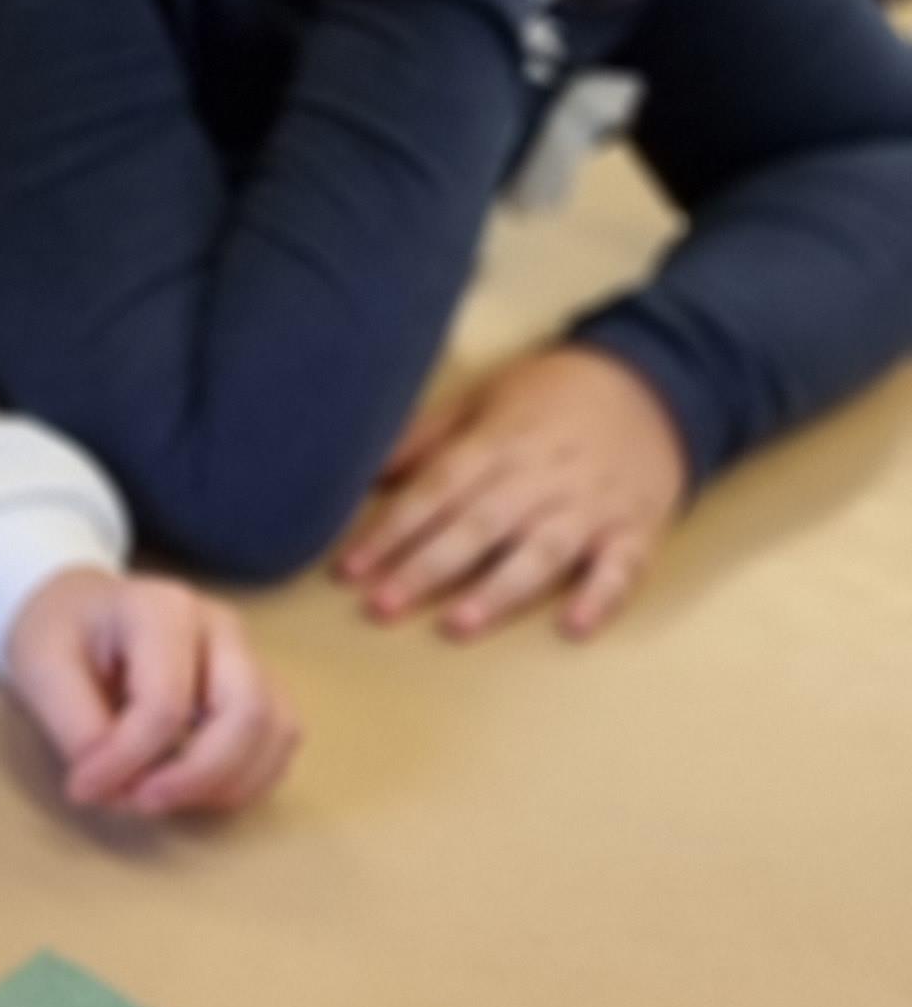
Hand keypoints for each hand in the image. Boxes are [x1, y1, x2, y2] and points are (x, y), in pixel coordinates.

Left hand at [5, 567, 298, 815]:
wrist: (81, 612)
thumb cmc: (61, 636)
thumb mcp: (41, 669)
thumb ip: (74, 727)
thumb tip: (114, 786)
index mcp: (162, 609)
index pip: (166, 704)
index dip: (127, 761)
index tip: (82, 788)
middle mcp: (220, 626)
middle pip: (247, 713)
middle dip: (197, 777)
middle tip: (139, 804)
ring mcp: (248, 654)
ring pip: (276, 729)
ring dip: (228, 783)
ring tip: (164, 800)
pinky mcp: (259, 685)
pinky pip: (280, 739)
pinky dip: (248, 778)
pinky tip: (197, 793)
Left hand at [336, 347, 687, 638]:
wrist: (658, 380)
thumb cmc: (554, 396)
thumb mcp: (485, 396)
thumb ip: (426, 438)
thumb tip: (364, 475)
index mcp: (499, 443)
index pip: (436, 490)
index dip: (391, 531)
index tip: (348, 571)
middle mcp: (541, 478)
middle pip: (478, 526)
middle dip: (427, 568)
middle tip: (381, 607)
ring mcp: (590, 506)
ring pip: (540, 552)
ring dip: (499, 590)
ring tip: (457, 625)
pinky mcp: (635, 529)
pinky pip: (621, 567)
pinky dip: (601, 596)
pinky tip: (575, 626)